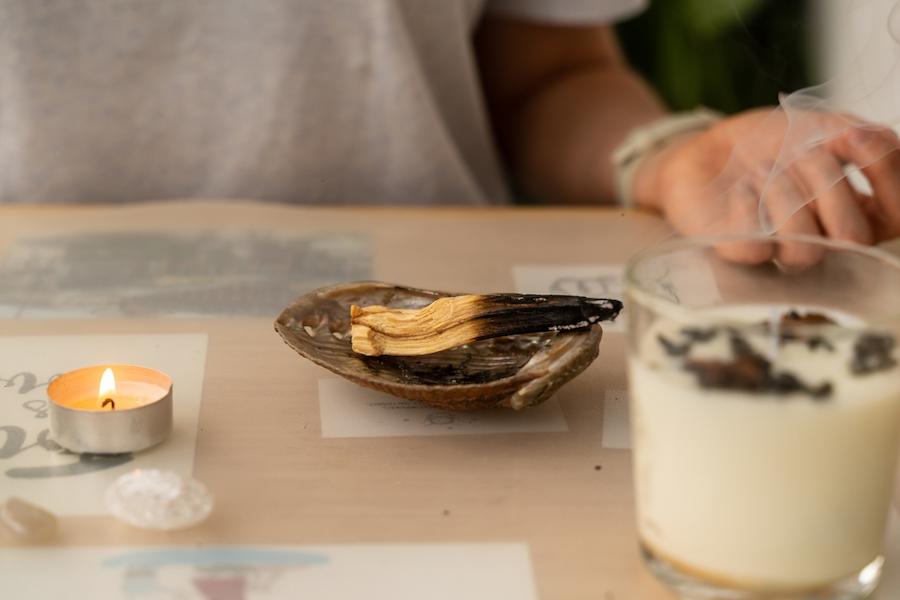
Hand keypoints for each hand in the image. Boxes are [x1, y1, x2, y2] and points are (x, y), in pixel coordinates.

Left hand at [633, 107, 899, 264]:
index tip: (858, 139)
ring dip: (788, 197)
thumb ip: (856, 134)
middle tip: (802, 152)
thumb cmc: (767, 144)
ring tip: (764, 168)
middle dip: (829, 183)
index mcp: (855, 210)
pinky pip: (755, 251)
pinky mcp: (738, 252)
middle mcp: (823, 237)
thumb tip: (874, 142)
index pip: (897, 218)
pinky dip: (748, 211)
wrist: (707, 146)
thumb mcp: (819, 125)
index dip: (890, 180)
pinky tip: (742, 189)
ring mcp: (780, 249)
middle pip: (853, 237)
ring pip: (805, 251)